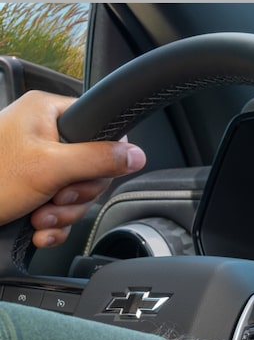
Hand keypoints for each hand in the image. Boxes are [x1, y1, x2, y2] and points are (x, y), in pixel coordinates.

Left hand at [0, 91, 145, 246]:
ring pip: (76, 191)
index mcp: (46, 112)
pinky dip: (52, 222)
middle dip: (76, 195)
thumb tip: (136, 154)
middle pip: (92, 166)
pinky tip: (37, 227)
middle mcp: (42, 132)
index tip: (85, 176)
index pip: (101, 129)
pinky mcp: (30, 188)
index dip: (103, 158)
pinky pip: (60, 206)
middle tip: (56, 199)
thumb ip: (99, 159)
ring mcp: (36, 162)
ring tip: (39, 215)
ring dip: (63, 213)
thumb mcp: (50, 168)